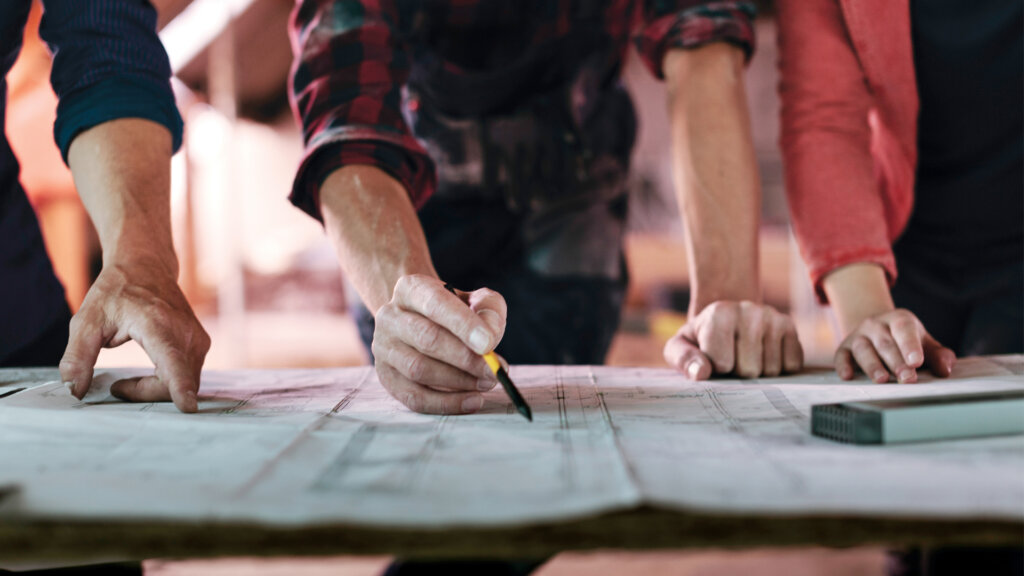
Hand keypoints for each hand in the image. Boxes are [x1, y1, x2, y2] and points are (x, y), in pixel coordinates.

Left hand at [59, 259, 209, 412]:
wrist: (146, 266)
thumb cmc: (116, 292)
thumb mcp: (86, 321)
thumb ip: (77, 358)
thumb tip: (74, 391)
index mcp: (157, 324)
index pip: (173, 361)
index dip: (179, 387)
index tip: (187, 407)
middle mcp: (185, 333)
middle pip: (175, 382)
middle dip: (146, 394)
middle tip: (117, 387)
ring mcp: (198, 340)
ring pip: (184, 383)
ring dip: (155, 389)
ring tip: (128, 380)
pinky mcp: (201, 345)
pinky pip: (188, 376)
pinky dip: (167, 382)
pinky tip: (149, 371)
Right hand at [372, 275, 503, 413]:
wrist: (423, 322)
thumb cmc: (456, 312)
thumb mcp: (476, 301)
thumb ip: (489, 312)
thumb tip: (489, 338)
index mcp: (410, 288)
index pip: (435, 304)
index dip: (462, 325)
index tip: (488, 344)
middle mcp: (389, 316)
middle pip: (426, 339)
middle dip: (465, 358)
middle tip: (494, 370)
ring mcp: (383, 347)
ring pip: (418, 369)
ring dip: (459, 381)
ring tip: (487, 382)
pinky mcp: (386, 377)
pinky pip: (414, 397)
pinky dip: (446, 403)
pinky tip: (472, 401)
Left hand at [664, 300, 802, 378]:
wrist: (726, 318)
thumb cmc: (700, 339)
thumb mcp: (680, 346)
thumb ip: (683, 360)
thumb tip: (701, 374)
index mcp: (719, 313)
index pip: (722, 363)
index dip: (716, 368)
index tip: (712, 357)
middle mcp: (749, 310)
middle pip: (750, 370)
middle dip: (738, 372)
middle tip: (731, 358)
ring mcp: (772, 317)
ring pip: (772, 370)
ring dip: (759, 372)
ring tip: (745, 355)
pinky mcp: (789, 326)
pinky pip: (792, 365)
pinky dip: (779, 367)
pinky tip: (763, 354)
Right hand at [834, 309, 954, 382]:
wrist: (876, 330)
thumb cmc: (905, 342)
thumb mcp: (924, 344)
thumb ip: (938, 356)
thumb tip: (945, 370)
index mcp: (899, 320)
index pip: (904, 329)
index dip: (910, 345)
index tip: (916, 362)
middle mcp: (876, 324)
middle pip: (885, 343)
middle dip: (896, 362)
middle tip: (907, 379)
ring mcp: (858, 335)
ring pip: (863, 348)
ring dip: (872, 365)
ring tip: (882, 380)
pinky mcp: (844, 347)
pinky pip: (841, 355)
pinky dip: (843, 365)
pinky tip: (848, 376)